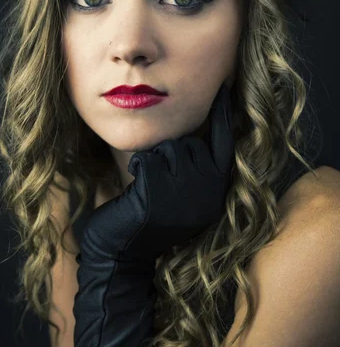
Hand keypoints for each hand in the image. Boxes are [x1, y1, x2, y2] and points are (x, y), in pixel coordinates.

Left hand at [80, 82, 234, 264]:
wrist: (122, 256)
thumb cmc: (148, 222)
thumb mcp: (182, 198)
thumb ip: (195, 170)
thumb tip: (195, 135)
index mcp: (217, 193)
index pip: (225, 145)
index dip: (223, 116)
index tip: (223, 89)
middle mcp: (208, 194)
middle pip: (189, 142)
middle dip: (169, 152)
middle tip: (159, 182)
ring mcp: (184, 196)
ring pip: (169, 148)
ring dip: (154, 160)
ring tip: (149, 186)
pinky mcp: (158, 195)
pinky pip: (148, 158)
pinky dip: (138, 167)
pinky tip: (137, 187)